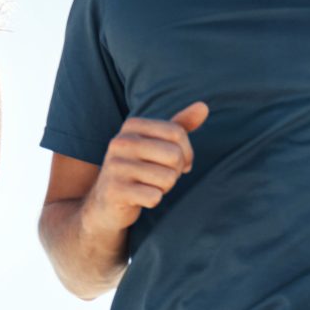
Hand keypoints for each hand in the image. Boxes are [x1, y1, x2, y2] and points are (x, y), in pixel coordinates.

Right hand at [80, 102, 208, 234]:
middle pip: (174, 155)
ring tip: (148, 186)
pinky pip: (154, 197)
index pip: (177, 133)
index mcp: (132, 125)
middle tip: (159, 177)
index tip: (177, 163)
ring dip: (164, 188)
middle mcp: (121, 142)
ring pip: (167, 178)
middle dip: (175, 172)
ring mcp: (115, 166)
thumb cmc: (139, 170)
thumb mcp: (158, 144)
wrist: (106, 203)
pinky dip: (153, 200)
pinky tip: (140, 198)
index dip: (186, 153)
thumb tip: (203, 106)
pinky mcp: (114, 191)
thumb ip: (180, 125)